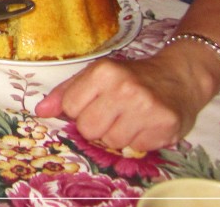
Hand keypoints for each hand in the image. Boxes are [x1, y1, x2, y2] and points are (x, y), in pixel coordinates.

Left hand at [34, 51, 215, 151]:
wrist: (179, 77)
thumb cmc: (131, 77)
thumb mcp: (96, 75)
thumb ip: (66, 92)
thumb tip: (40, 111)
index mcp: (103, 71)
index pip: (70, 107)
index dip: (80, 109)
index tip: (95, 102)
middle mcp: (124, 88)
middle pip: (88, 129)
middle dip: (97, 126)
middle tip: (113, 113)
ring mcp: (146, 107)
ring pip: (112, 142)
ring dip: (119, 135)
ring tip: (131, 118)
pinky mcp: (166, 125)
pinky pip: (136, 148)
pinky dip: (139, 140)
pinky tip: (146, 124)